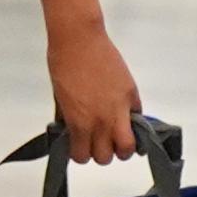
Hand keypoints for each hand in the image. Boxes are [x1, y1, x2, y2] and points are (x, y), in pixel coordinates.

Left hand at [47, 20, 139, 162]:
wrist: (79, 39)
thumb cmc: (62, 64)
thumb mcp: (59, 98)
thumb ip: (68, 119)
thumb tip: (71, 131)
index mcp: (80, 123)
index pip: (83, 157)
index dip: (80, 153)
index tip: (80, 146)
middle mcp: (102, 121)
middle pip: (106, 157)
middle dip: (101, 152)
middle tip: (97, 140)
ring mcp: (120, 109)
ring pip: (128, 146)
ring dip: (121, 146)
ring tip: (115, 136)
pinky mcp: (132, 95)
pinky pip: (137, 120)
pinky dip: (131, 123)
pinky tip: (123, 116)